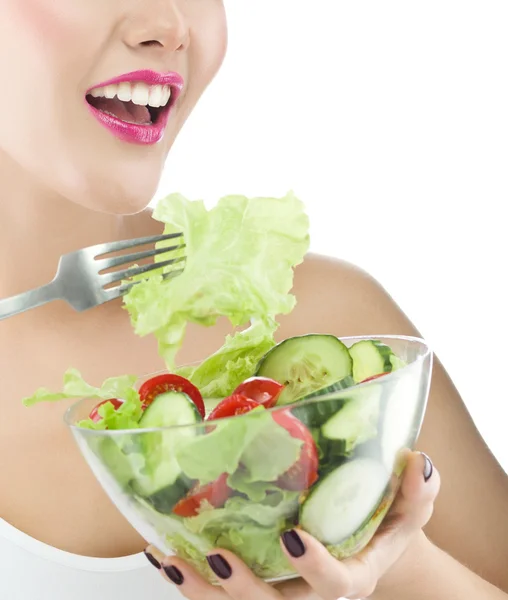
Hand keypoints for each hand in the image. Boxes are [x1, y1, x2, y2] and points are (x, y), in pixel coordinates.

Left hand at [145, 451, 439, 599]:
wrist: (359, 547)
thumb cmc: (380, 528)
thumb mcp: (407, 511)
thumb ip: (417, 492)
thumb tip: (417, 461)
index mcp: (350, 579)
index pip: (336, 588)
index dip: (315, 570)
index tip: (293, 536)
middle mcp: (309, 597)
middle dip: (243, 591)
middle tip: (216, 558)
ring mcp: (279, 594)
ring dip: (200, 590)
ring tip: (170, 558)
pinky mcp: (255, 585)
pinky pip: (218, 595)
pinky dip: (189, 577)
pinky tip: (163, 552)